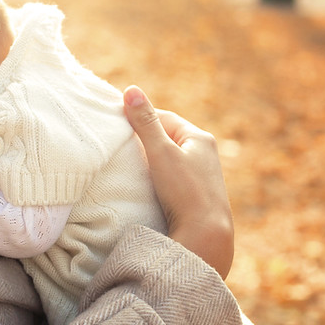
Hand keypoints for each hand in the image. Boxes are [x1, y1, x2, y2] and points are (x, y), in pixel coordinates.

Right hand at [123, 85, 233, 278]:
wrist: (207, 235)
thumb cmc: (184, 190)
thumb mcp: (160, 152)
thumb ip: (145, 122)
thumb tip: (131, 89)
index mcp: (200, 137)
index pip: (164, 118)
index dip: (140, 118)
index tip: (117, 125)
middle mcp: (206, 153)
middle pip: (167, 138)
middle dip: (144, 140)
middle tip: (120, 146)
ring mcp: (203, 175)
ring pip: (170, 158)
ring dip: (151, 160)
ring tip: (130, 166)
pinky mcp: (198, 194)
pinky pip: (173, 176)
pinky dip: (159, 176)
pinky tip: (147, 185)